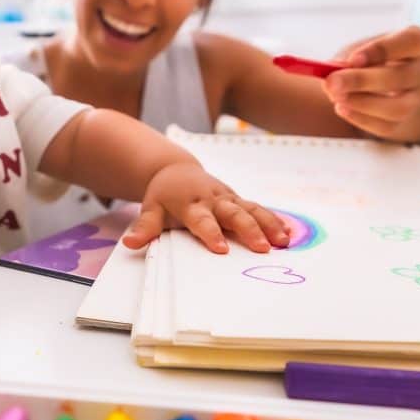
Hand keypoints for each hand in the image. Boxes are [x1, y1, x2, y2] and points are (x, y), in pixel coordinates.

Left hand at [123, 162, 289, 253]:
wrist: (175, 170)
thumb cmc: (163, 196)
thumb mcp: (150, 208)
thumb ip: (145, 227)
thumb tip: (131, 244)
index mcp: (191, 204)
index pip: (202, 220)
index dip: (211, 233)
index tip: (221, 249)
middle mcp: (213, 199)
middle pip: (234, 214)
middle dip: (249, 230)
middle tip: (262, 248)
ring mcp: (229, 198)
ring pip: (252, 209)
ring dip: (268, 225)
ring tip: (283, 242)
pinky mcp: (238, 199)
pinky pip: (258, 208)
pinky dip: (274, 220)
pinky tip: (288, 234)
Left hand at [322, 27, 419, 140]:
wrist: (363, 84)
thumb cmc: (362, 60)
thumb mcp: (353, 51)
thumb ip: (346, 59)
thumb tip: (338, 69)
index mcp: (414, 42)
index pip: (412, 41)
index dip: (383, 50)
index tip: (353, 59)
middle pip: (402, 77)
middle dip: (363, 81)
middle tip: (333, 82)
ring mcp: (417, 98)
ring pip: (399, 108)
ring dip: (363, 104)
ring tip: (337, 97)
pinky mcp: (404, 120)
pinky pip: (386, 126)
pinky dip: (361, 118)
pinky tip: (342, 108)